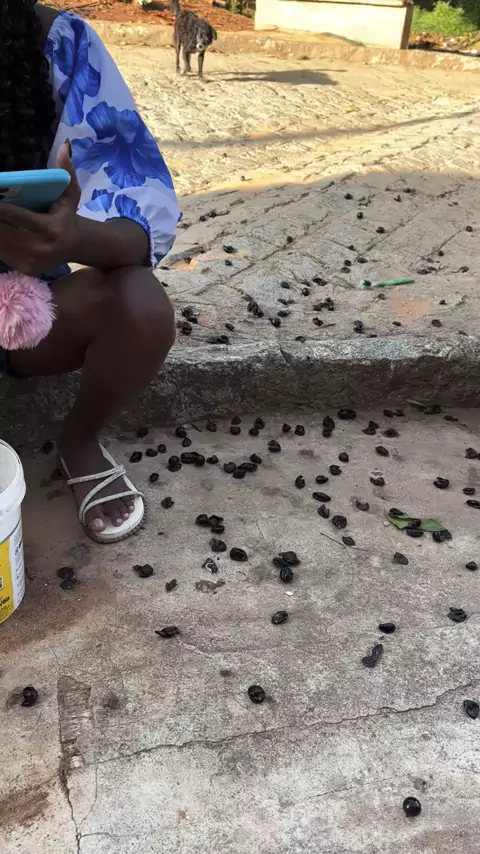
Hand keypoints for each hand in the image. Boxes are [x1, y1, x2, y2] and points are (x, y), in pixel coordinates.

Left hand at [0, 142, 80, 275]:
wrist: (75, 246)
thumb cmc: (67, 215)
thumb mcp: (71, 193)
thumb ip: (66, 171)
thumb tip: (64, 146)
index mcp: (50, 229)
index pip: (16, 216)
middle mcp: (40, 248)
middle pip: (2, 231)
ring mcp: (30, 261)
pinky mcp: (24, 268)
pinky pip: (1, 253)